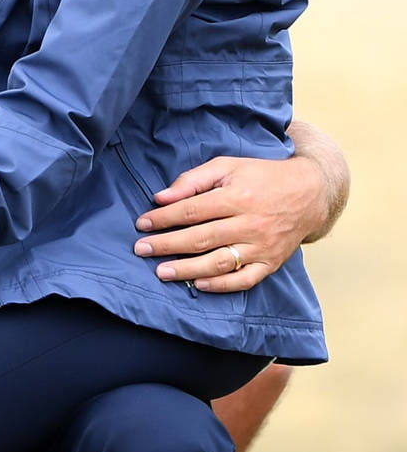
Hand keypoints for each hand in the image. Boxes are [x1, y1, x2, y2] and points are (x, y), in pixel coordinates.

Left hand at [133, 155, 327, 292]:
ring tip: (161, 272)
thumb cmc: (262, 177)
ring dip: (187, 270)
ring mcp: (262, 247)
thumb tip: (161, 197)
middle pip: (201, 238)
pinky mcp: (272, 263)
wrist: (310, 194)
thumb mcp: (228, 166)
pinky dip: (222, 285)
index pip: (192, 211)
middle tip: (141, 249)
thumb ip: (193, 179)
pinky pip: (245, 279)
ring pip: (220, 262)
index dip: (164, 218)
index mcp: (238, 197)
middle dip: (167, 245)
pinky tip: (199, 284)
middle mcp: (250, 224)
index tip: (142, 224)